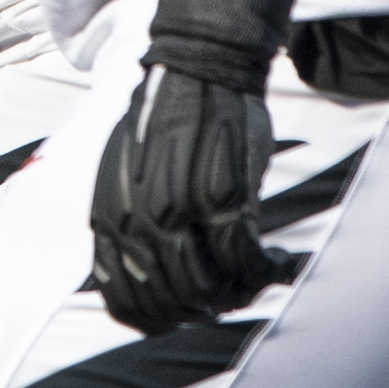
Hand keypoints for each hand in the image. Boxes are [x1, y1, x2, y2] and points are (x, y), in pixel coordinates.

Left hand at [91, 56, 279, 332]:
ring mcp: (182, 210)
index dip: (157, 321)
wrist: (200, 66)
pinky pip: (246, 260)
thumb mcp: (125, 173)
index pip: (124, 300)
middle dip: (205, 310)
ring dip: (238, 294)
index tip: (183, 319)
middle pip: (174, 301)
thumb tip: (147, 279)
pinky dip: (265, 271)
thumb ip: (130, 223)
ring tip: (254, 280)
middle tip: (231, 297)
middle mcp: (141, 219)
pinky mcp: (225, 197)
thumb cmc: (167, 120)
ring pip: (211, 288)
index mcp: (110, 215)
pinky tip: (278, 262)